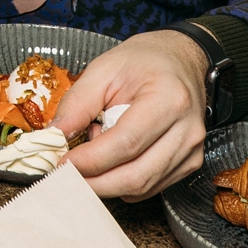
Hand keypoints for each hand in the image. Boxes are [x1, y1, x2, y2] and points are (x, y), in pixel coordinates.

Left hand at [52, 31, 208, 200]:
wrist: (179, 60)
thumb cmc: (143, 62)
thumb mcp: (103, 70)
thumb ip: (76, 104)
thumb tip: (55, 137)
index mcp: (169, 99)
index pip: (126, 144)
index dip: (90, 161)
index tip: (62, 164)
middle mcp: (187, 130)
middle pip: (136, 176)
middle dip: (94, 182)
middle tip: (66, 174)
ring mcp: (192, 150)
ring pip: (143, 188)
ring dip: (107, 181)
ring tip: (93, 151)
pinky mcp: (190, 164)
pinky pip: (150, 187)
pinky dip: (123, 181)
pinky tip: (113, 157)